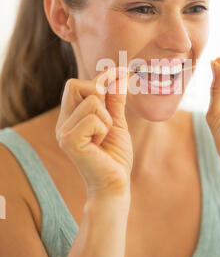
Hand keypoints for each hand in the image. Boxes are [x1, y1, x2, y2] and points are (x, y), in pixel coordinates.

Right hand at [55, 66, 132, 198]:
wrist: (115, 184)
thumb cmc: (114, 156)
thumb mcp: (116, 122)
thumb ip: (115, 99)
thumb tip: (119, 73)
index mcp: (71, 117)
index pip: (76, 84)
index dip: (99, 77)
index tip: (119, 72)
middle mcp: (63, 123)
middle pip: (75, 84)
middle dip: (99, 94)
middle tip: (108, 118)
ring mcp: (63, 132)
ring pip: (92, 101)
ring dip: (107, 118)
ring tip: (104, 137)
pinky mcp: (69, 141)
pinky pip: (93, 119)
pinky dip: (104, 129)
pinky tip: (100, 144)